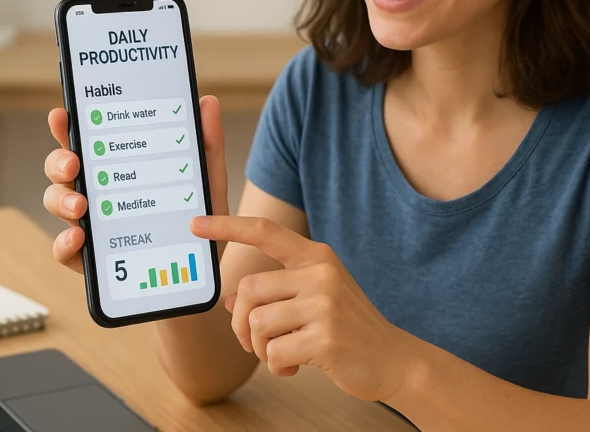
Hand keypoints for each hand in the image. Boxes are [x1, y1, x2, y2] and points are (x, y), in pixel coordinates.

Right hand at [43, 96, 230, 273]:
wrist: (203, 274)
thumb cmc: (200, 222)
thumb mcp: (208, 182)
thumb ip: (207, 145)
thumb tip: (207, 102)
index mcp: (119, 167)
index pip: (86, 140)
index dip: (67, 126)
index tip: (62, 114)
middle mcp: (98, 192)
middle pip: (61, 168)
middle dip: (59, 161)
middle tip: (74, 164)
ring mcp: (90, 224)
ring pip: (56, 202)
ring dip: (60, 200)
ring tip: (80, 206)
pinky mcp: (89, 260)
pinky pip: (64, 250)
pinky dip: (64, 243)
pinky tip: (78, 238)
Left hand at [189, 215, 409, 401]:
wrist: (393, 359)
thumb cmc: (349, 328)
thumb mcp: (315, 300)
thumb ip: (276, 294)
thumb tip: (231, 302)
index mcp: (317, 257)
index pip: (266, 232)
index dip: (228, 226)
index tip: (197, 223)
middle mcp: (321, 274)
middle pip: (248, 290)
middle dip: (241, 324)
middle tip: (255, 343)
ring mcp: (325, 305)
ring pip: (258, 324)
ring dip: (260, 349)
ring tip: (283, 355)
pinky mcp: (326, 339)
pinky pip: (274, 353)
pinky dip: (277, 367)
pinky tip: (297, 367)